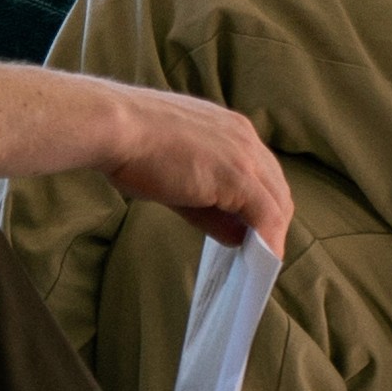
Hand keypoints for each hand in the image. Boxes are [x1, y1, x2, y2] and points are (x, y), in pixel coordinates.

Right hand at [95, 82, 293, 251]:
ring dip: (272, 233)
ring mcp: (244, 155)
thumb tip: (237, 236)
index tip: (252, 228)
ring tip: (260, 262)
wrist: (114, 127)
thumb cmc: (131, 145)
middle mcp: (244, 136)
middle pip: (276, 187)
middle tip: (258, 250)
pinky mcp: (238, 177)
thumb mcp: (176, 178)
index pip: (260, 170)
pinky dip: (268, 241)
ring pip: (277, 202)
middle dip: (271, 221)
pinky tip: (260, 263)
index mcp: (228, 127)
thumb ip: (210, 207)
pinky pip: (266, 216)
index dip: (259, 202)